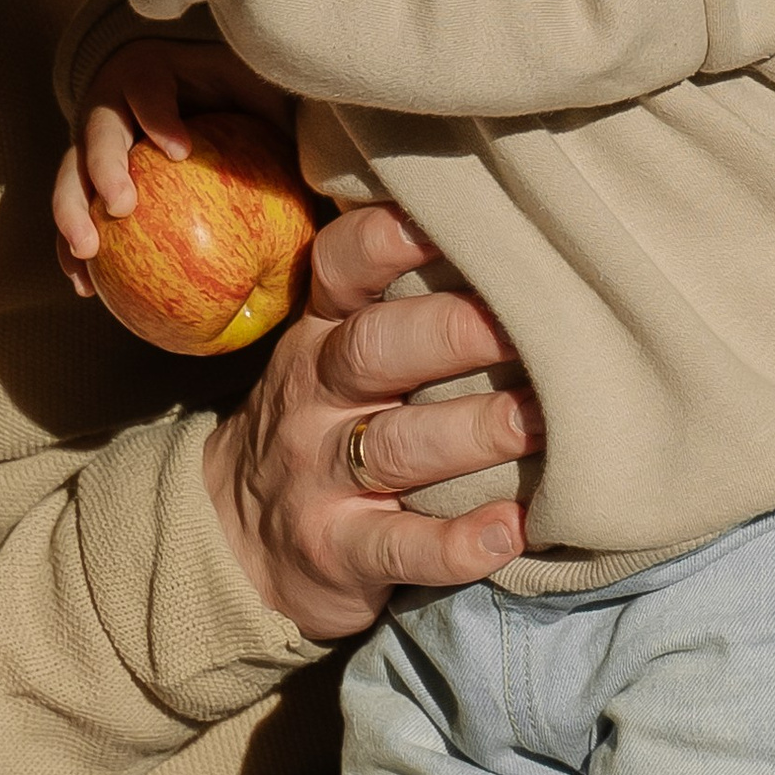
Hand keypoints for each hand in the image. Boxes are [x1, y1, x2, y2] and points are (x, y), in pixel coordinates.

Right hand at [54, 36, 295, 288]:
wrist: (165, 84)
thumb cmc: (223, 91)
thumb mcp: (251, 90)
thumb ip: (280, 116)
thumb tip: (338, 160)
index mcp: (151, 76)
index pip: (148, 88)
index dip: (158, 115)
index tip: (180, 150)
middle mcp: (110, 105)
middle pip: (96, 131)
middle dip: (103, 169)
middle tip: (121, 208)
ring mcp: (89, 143)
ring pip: (69, 175)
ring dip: (71, 214)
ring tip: (86, 258)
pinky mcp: (83, 180)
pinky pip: (73, 214)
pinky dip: (72, 250)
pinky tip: (85, 288)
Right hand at [203, 203, 540, 641]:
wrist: (231, 537)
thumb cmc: (321, 421)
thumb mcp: (330, 352)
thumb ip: (395, 305)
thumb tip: (509, 244)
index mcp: (318, 333)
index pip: (338, 268)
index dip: (386, 239)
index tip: (450, 221)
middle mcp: (312, 396)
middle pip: (373, 351)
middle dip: (453, 332)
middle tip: (532, 326)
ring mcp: (319, 478)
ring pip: (395, 447)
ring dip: (474, 431)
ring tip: (542, 421)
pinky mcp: (337, 554)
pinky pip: (398, 547)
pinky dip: (455, 543)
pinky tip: (509, 533)